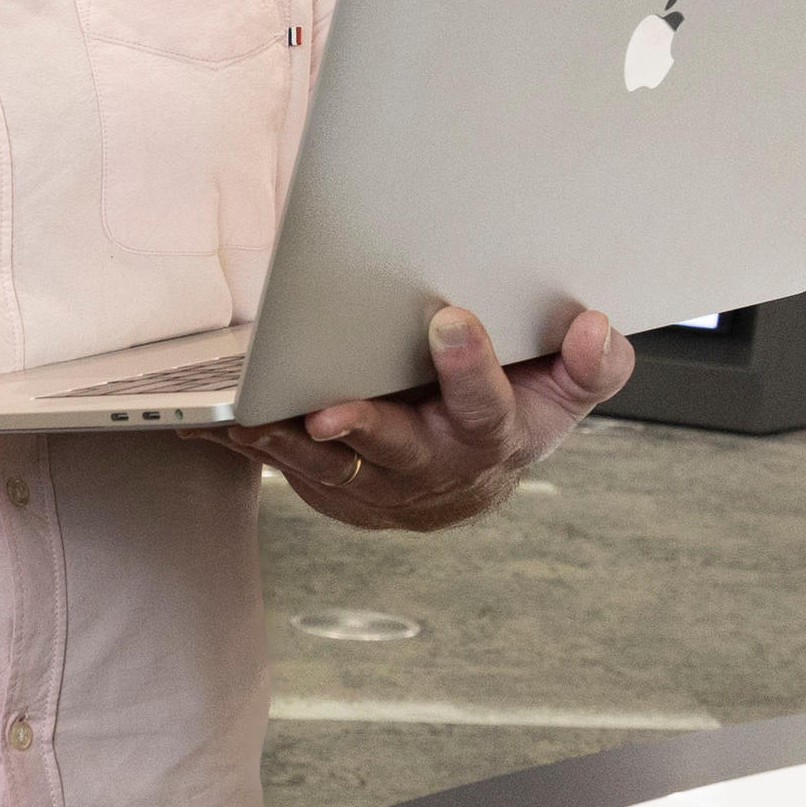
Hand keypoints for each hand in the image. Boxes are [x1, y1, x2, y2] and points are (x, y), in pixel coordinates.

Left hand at [222, 303, 631, 534]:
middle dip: (368, 426)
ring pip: (332, 468)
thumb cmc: (516, 411)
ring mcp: (380, 484)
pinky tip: (208, 423)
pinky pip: (286, 467)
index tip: (452, 318)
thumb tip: (597, 327)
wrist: (472, 477)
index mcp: (495, 434)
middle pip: (401, 450)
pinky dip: (249, 444)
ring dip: (290, 446)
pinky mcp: (335, 488)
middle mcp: (436, 466)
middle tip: (335, 406)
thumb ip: (592, 363)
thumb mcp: (566, 391)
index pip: (488, 405)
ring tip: (252, 418)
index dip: (472, 368)